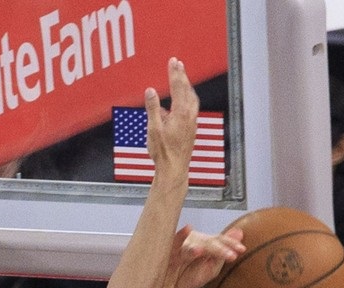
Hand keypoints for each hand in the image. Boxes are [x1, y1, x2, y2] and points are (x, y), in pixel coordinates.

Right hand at [145, 58, 199, 178]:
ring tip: (182, 78)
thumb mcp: (153, 129)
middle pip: (187, 90)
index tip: (173, 61)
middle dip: (182, 76)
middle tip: (178, 64)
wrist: (174, 169)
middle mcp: (189, 116)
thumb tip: (151, 91)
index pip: (178, 87)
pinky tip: (179, 102)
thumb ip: (152, 108)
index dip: (174, 73)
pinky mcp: (191, 129)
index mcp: (180, 113)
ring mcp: (192, 122)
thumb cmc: (163, 152)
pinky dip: (187, 98)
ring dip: (186, 86)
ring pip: (191, 98)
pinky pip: (191, 107)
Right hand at [170, 227, 246, 287]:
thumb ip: (222, 254)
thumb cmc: (187, 278)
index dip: (230, 244)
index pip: (220, 240)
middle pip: (209, 242)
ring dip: (202, 247)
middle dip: (220, 249)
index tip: (241, 250)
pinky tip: (187, 229)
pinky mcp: (169, 248)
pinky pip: (175, 242)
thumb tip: (239, 232)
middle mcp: (195, 241)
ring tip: (205, 251)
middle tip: (230, 255)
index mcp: (206, 244)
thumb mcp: (210, 270)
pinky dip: (180, 236)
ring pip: (194, 243)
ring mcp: (182, 244)